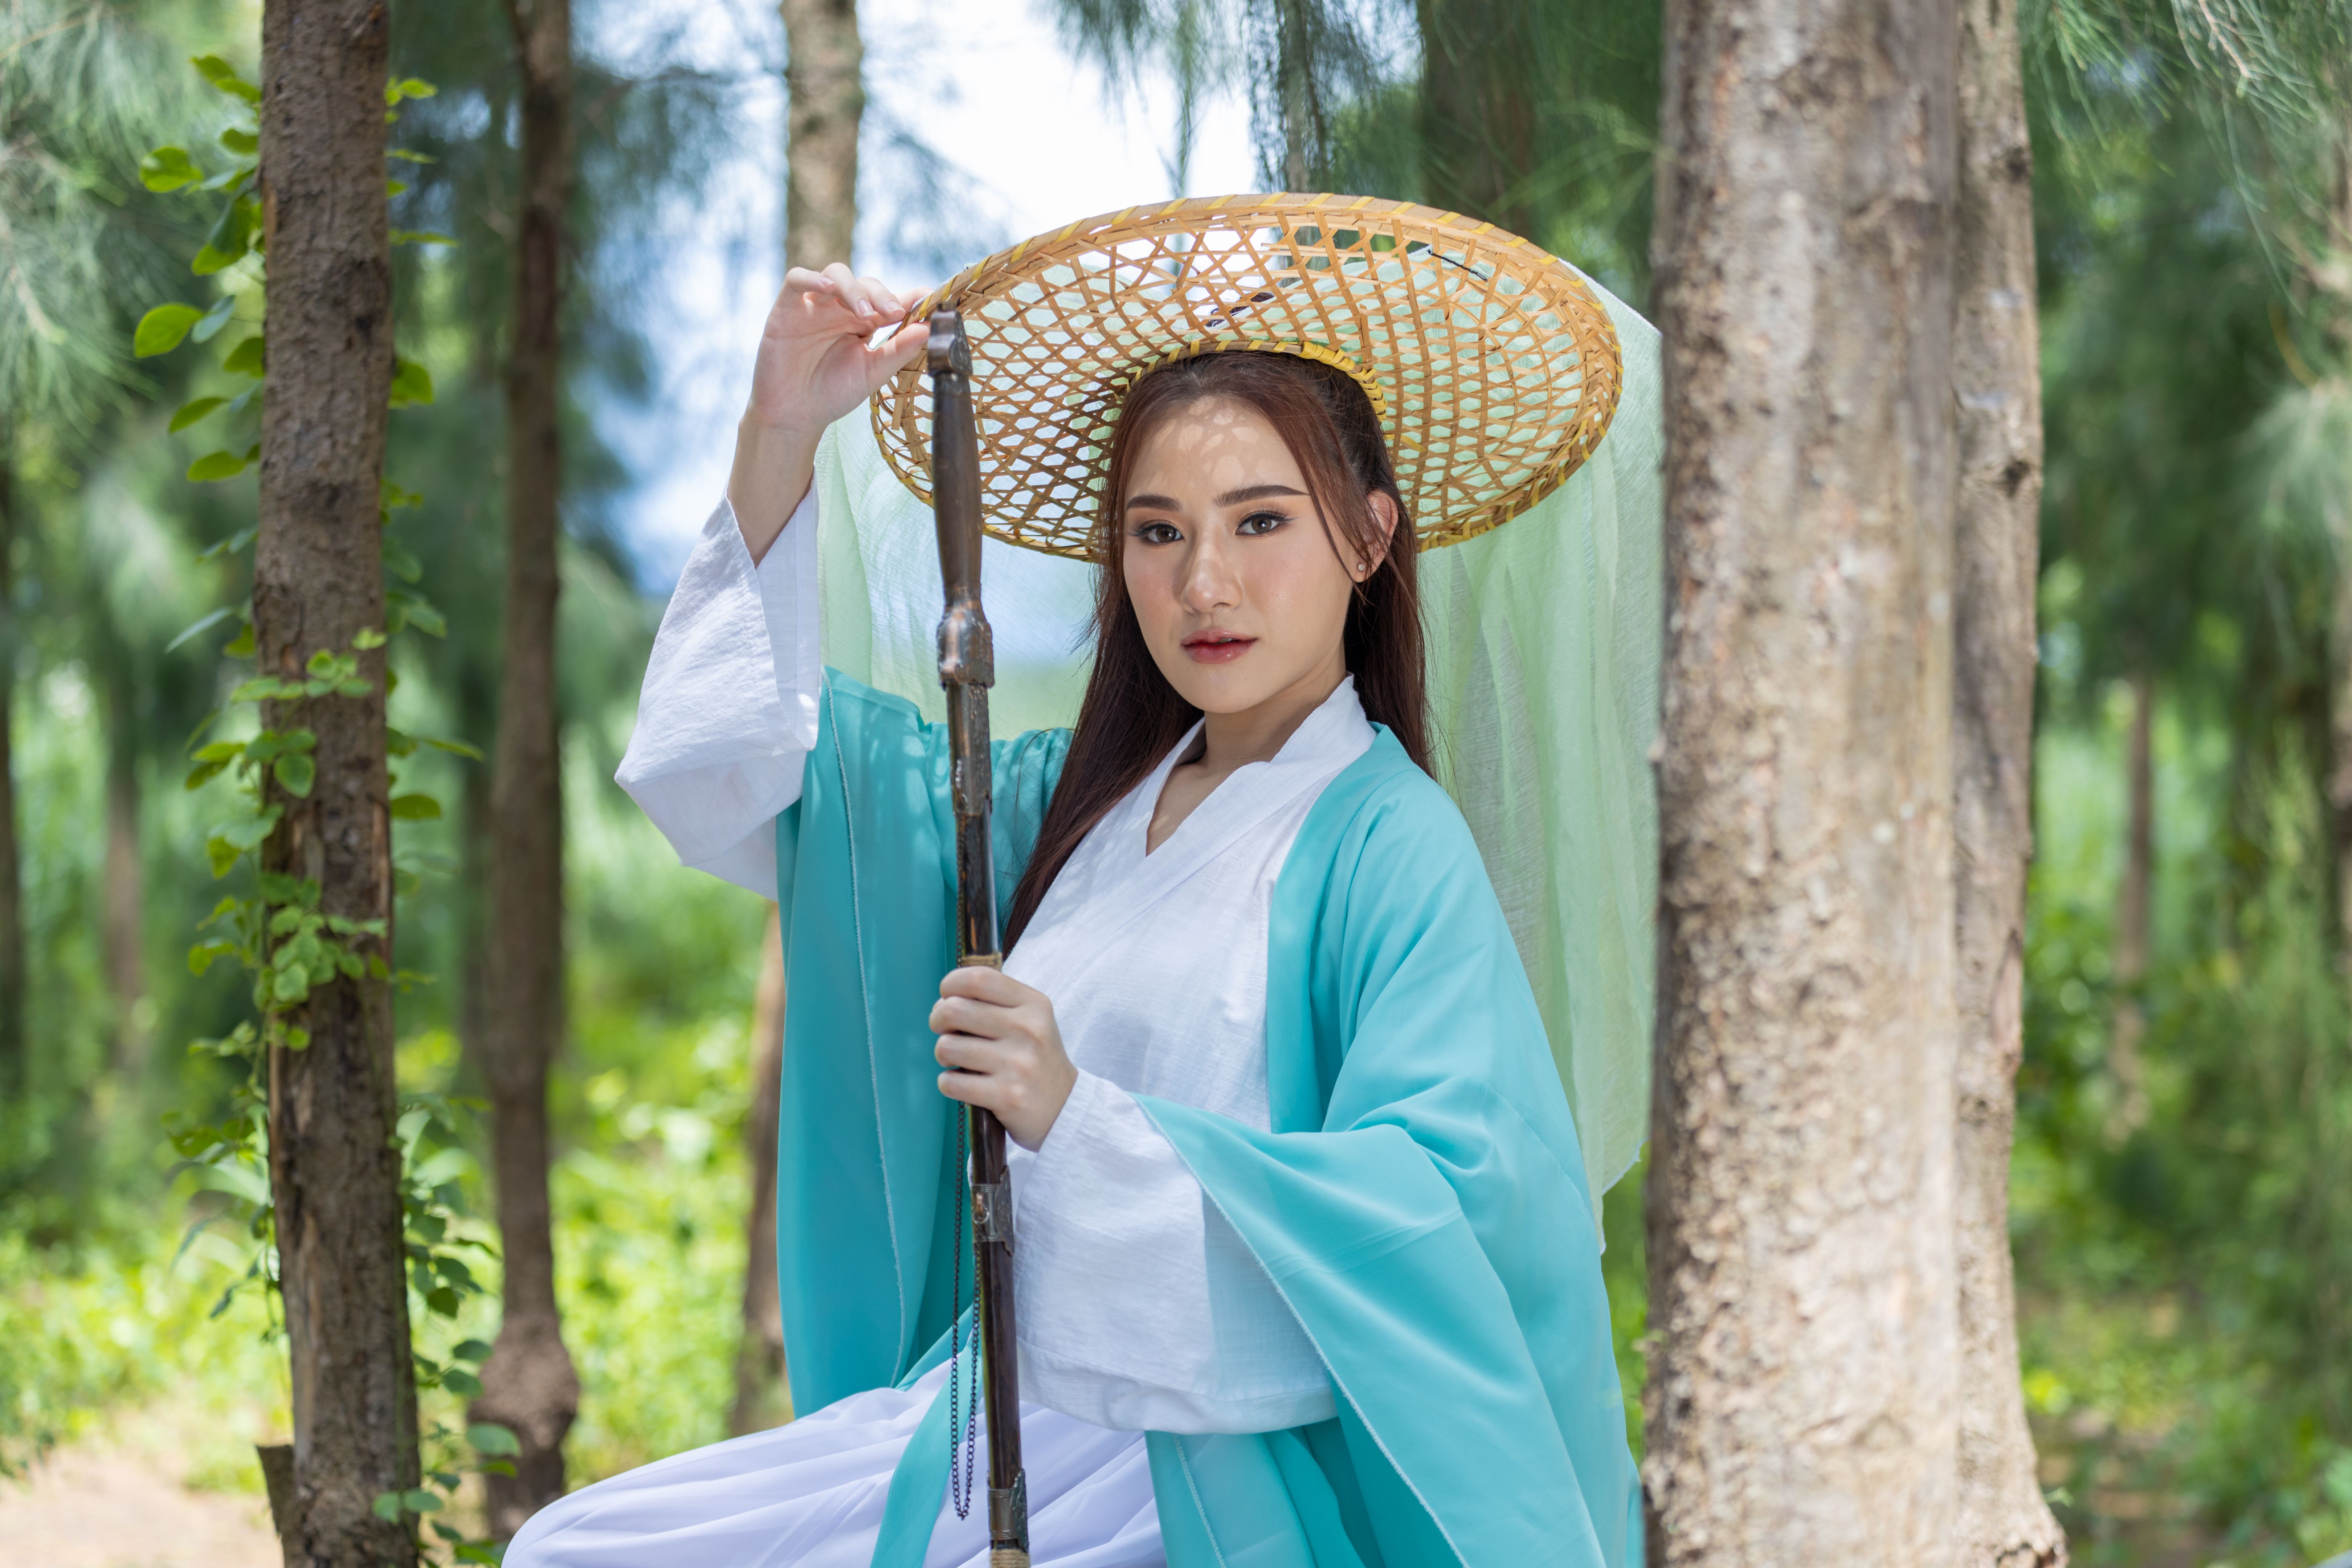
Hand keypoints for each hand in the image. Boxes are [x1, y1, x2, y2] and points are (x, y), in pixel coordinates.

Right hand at [747, 265, 928, 438]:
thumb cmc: (833, 393)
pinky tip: (827, 288)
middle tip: (895, 313)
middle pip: (865, 284)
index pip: (888, 300)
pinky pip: (796, 280)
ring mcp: (814, 305)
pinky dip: (811, 278)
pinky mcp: (787, 308)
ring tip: (865, 313)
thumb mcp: (872, 373)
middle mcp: (840, 309)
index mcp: (864, 323)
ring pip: (836, 275)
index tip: (930, 300)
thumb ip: (898, 350)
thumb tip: (929, 329)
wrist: (794, 415)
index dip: (909, 297)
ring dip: (853, 289)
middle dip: (882, 295)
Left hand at [930, 965, 1078, 1151]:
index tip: (946, 998)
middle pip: (954, 1010)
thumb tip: (945, 1000)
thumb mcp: (1030, 1019)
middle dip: (938, 1020)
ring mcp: (1018, 1064)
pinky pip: (951, 1083)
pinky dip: (948, 1083)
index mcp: (1033, 1004)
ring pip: (947, 1047)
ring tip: (958, 1060)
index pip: (978, 979)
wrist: (1064, 1107)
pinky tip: (964, 1083)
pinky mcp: (1006, 1096)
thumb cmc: (1035, 1058)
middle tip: (946, 1031)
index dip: (950, 984)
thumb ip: (994, 1003)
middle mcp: (1028, 1030)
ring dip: (943, 1054)